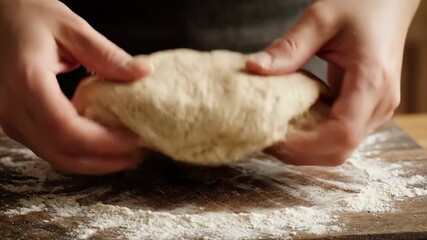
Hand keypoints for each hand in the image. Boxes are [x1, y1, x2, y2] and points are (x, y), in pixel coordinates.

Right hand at [0, 0, 151, 174]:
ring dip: (95, 161)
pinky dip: (81, 152)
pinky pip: (52, 148)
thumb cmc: (28, 15)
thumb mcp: (71, 28)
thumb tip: (143, 73)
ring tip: (127, 153)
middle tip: (138, 153)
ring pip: (57, 157)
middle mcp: (13, 108)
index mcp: (27, 82)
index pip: (68, 130)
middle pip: (63, 153)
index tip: (135, 140)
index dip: (105, 143)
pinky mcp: (19, 121)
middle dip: (105, 160)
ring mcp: (12, 119)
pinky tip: (104, 144)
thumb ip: (108, 55)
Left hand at [246, 0, 419, 164]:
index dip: (304, 146)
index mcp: (373, 81)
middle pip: (339, 150)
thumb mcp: (321, 18)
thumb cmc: (362, 5)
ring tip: (274, 133)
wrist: (389, 3)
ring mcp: (376, 108)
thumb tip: (253, 69)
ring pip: (339, 147)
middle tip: (264, 140)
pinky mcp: (367, 108)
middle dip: (299, 153)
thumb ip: (288, 48)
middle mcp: (380, 103)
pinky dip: (313, 137)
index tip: (272, 139)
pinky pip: (339, 134)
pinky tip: (291, 124)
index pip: (341, 134)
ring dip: (305, 148)